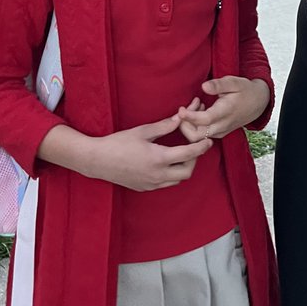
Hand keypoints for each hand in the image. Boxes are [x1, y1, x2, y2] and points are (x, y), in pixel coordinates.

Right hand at [83, 114, 213, 191]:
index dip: (201, 147)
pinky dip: (171, 174)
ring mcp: (151, 184)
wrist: (97, 161)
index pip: (189, 154)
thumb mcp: (142, 131)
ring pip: (177, 180)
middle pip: (187, 172)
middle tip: (194, 147)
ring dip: (183, 168)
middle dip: (194, 160)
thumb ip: (164, 126)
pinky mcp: (144, 188)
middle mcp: (158, 175)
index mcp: (159, 159)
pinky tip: (166, 163)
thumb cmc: (118, 143)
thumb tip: (181, 117)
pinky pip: (165, 183)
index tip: (209, 141)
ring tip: (181, 154)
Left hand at [178, 77, 269, 141]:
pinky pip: (201, 135)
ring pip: (196, 138)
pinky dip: (194, 125)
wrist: (258, 103)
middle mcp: (222, 126)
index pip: (204, 120)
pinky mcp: (218, 133)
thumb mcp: (234, 82)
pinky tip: (201, 109)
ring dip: (189, 124)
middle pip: (196, 136)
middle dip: (185, 123)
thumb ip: (218, 85)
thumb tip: (204, 86)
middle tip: (187, 106)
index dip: (190, 117)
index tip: (180, 110)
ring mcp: (220, 132)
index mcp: (225, 112)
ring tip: (196, 104)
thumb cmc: (245, 90)